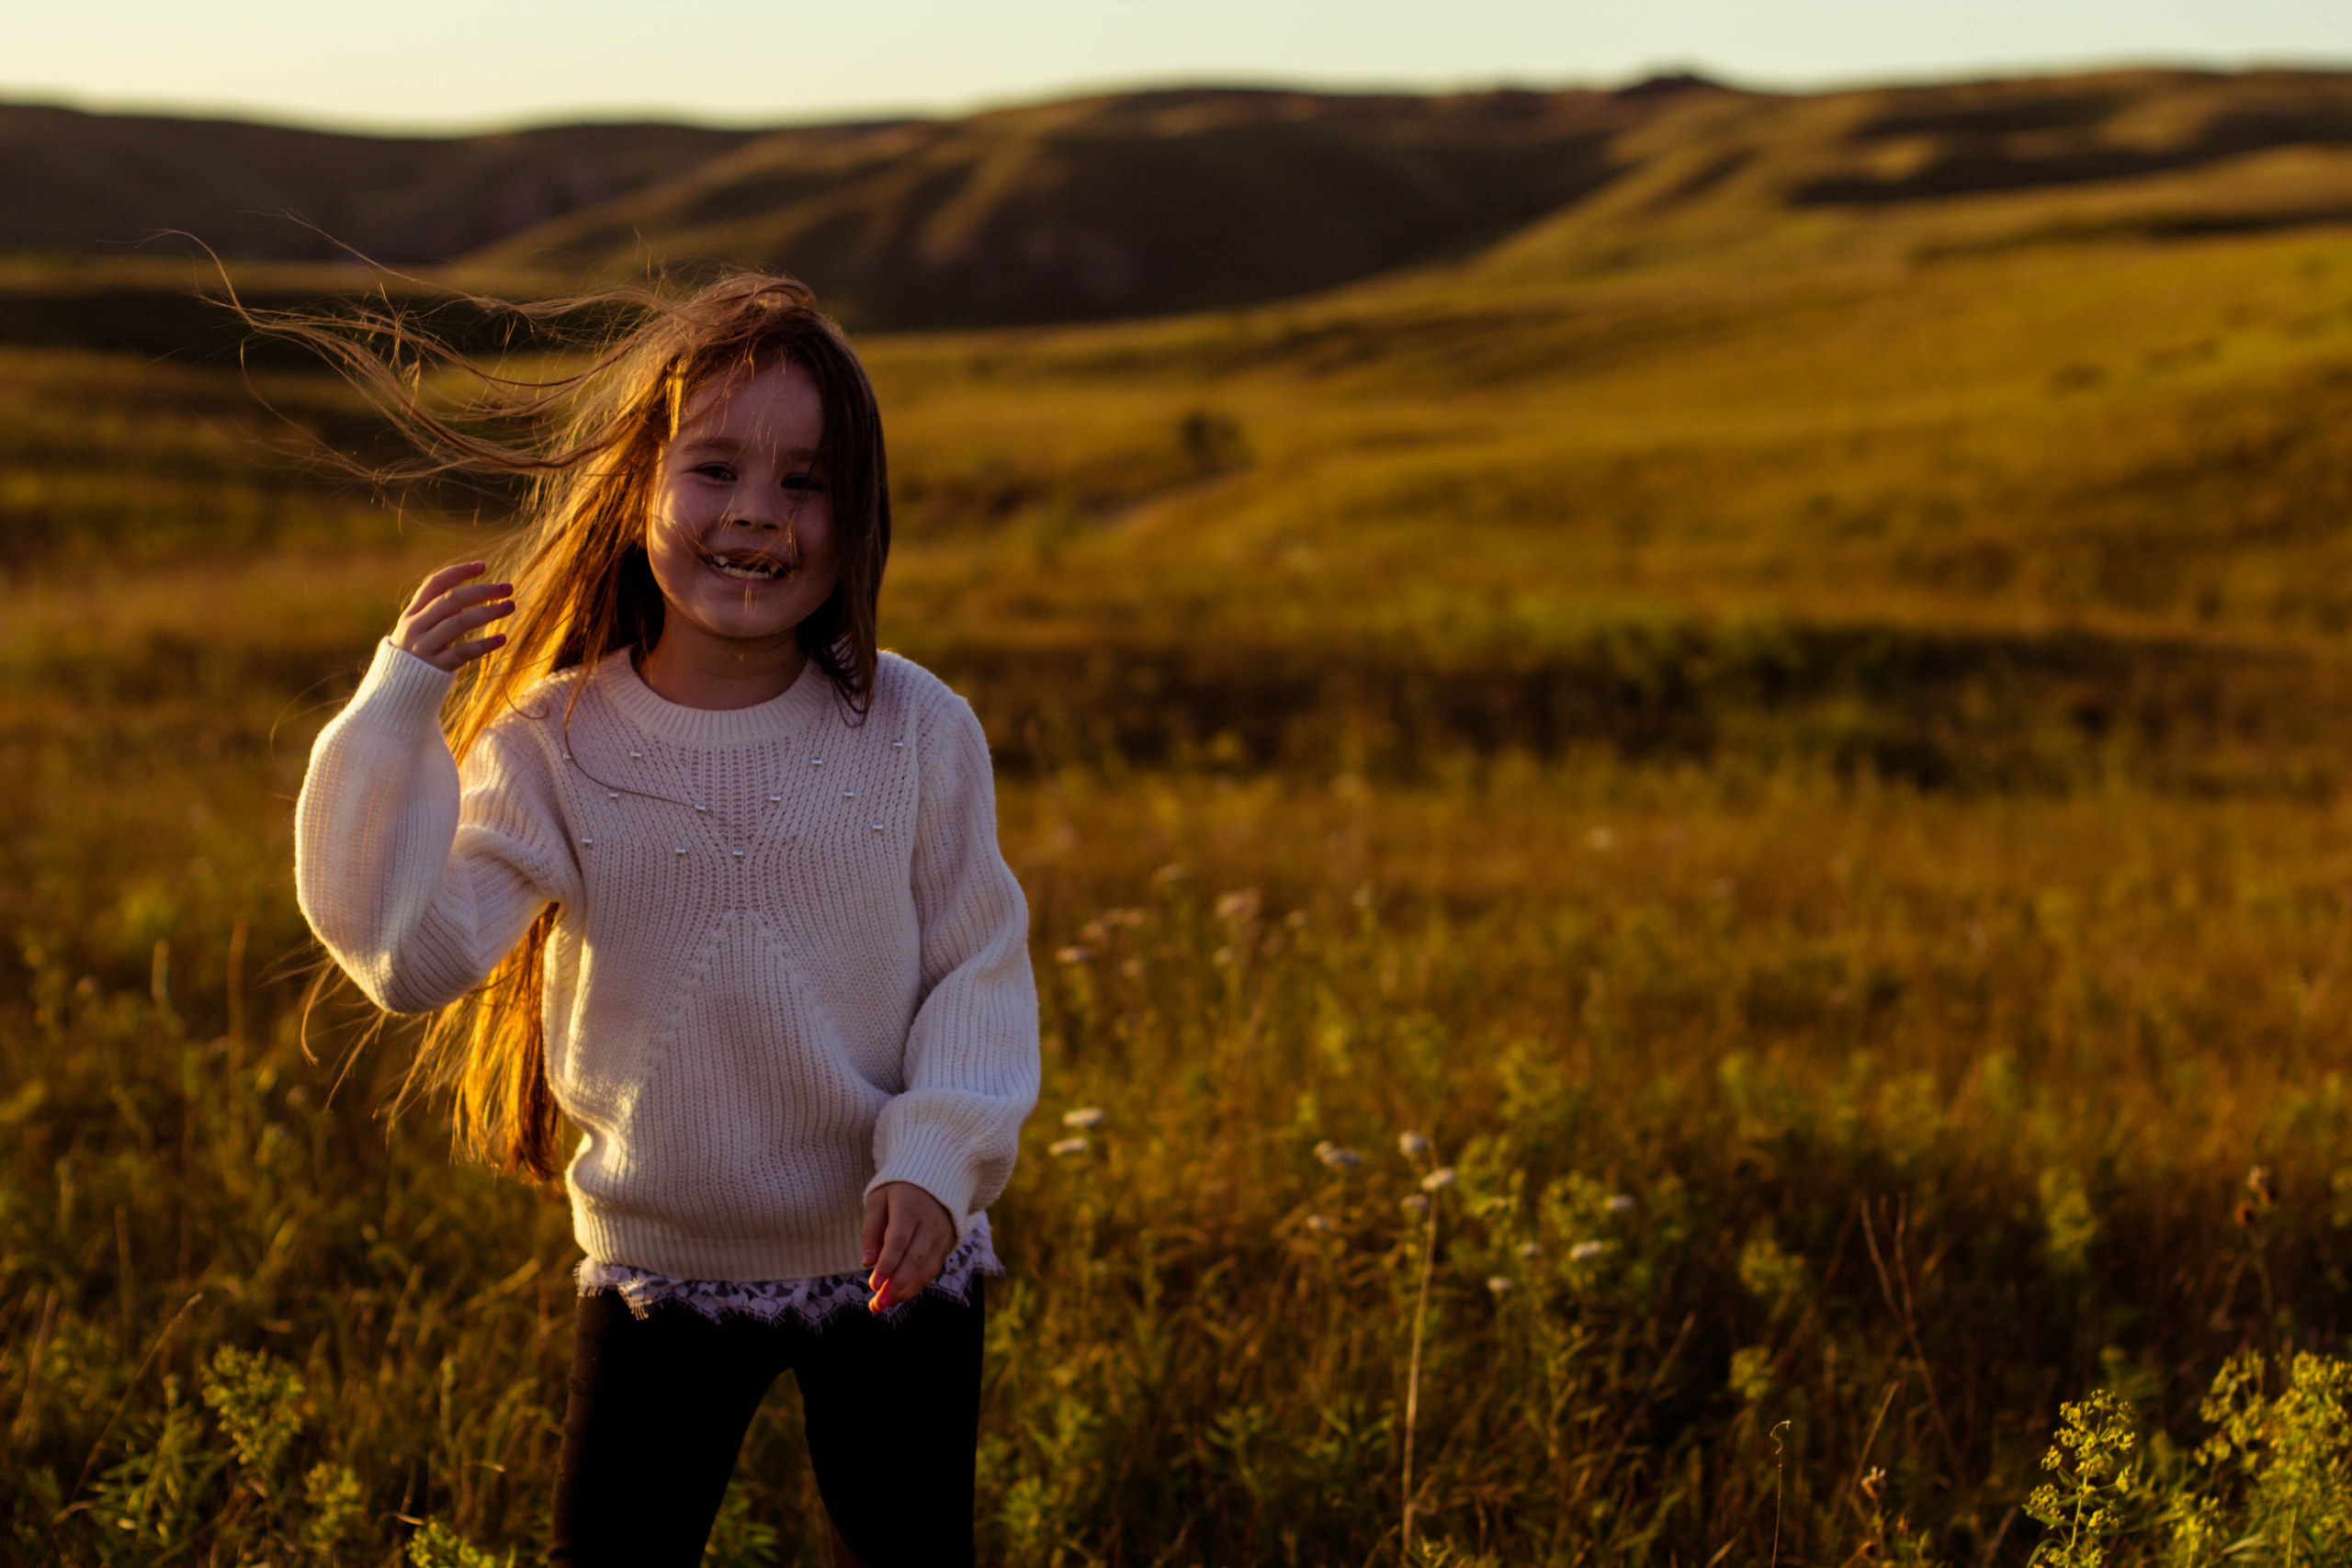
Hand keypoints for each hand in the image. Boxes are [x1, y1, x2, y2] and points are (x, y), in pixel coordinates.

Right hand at [394, 562, 513, 672]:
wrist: (396, 694)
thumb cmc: (417, 657)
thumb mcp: (420, 631)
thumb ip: (439, 613)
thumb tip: (472, 595)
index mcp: (411, 614)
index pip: (434, 584)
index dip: (458, 573)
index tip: (483, 566)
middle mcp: (415, 627)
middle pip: (450, 601)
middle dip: (481, 591)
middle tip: (508, 588)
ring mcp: (424, 647)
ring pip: (458, 623)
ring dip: (488, 613)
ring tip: (511, 606)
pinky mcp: (436, 668)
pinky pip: (462, 652)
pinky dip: (483, 645)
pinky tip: (502, 638)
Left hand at [861, 1181, 955, 1311]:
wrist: (937, 1177)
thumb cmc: (899, 1190)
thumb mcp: (879, 1200)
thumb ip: (872, 1229)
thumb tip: (868, 1262)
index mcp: (910, 1207)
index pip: (899, 1241)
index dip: (887, 1265)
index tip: (872, 1285)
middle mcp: (930, 1223)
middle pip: (915, 1259)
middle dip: (896, 1285)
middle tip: (877, 1304)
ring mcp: (941, 1235)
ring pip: (927, 1269)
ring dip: (906, 1290)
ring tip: (884, 1304)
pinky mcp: (946, 1245)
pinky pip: (932, 1269)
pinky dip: (916, 1285)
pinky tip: (898, 1294)